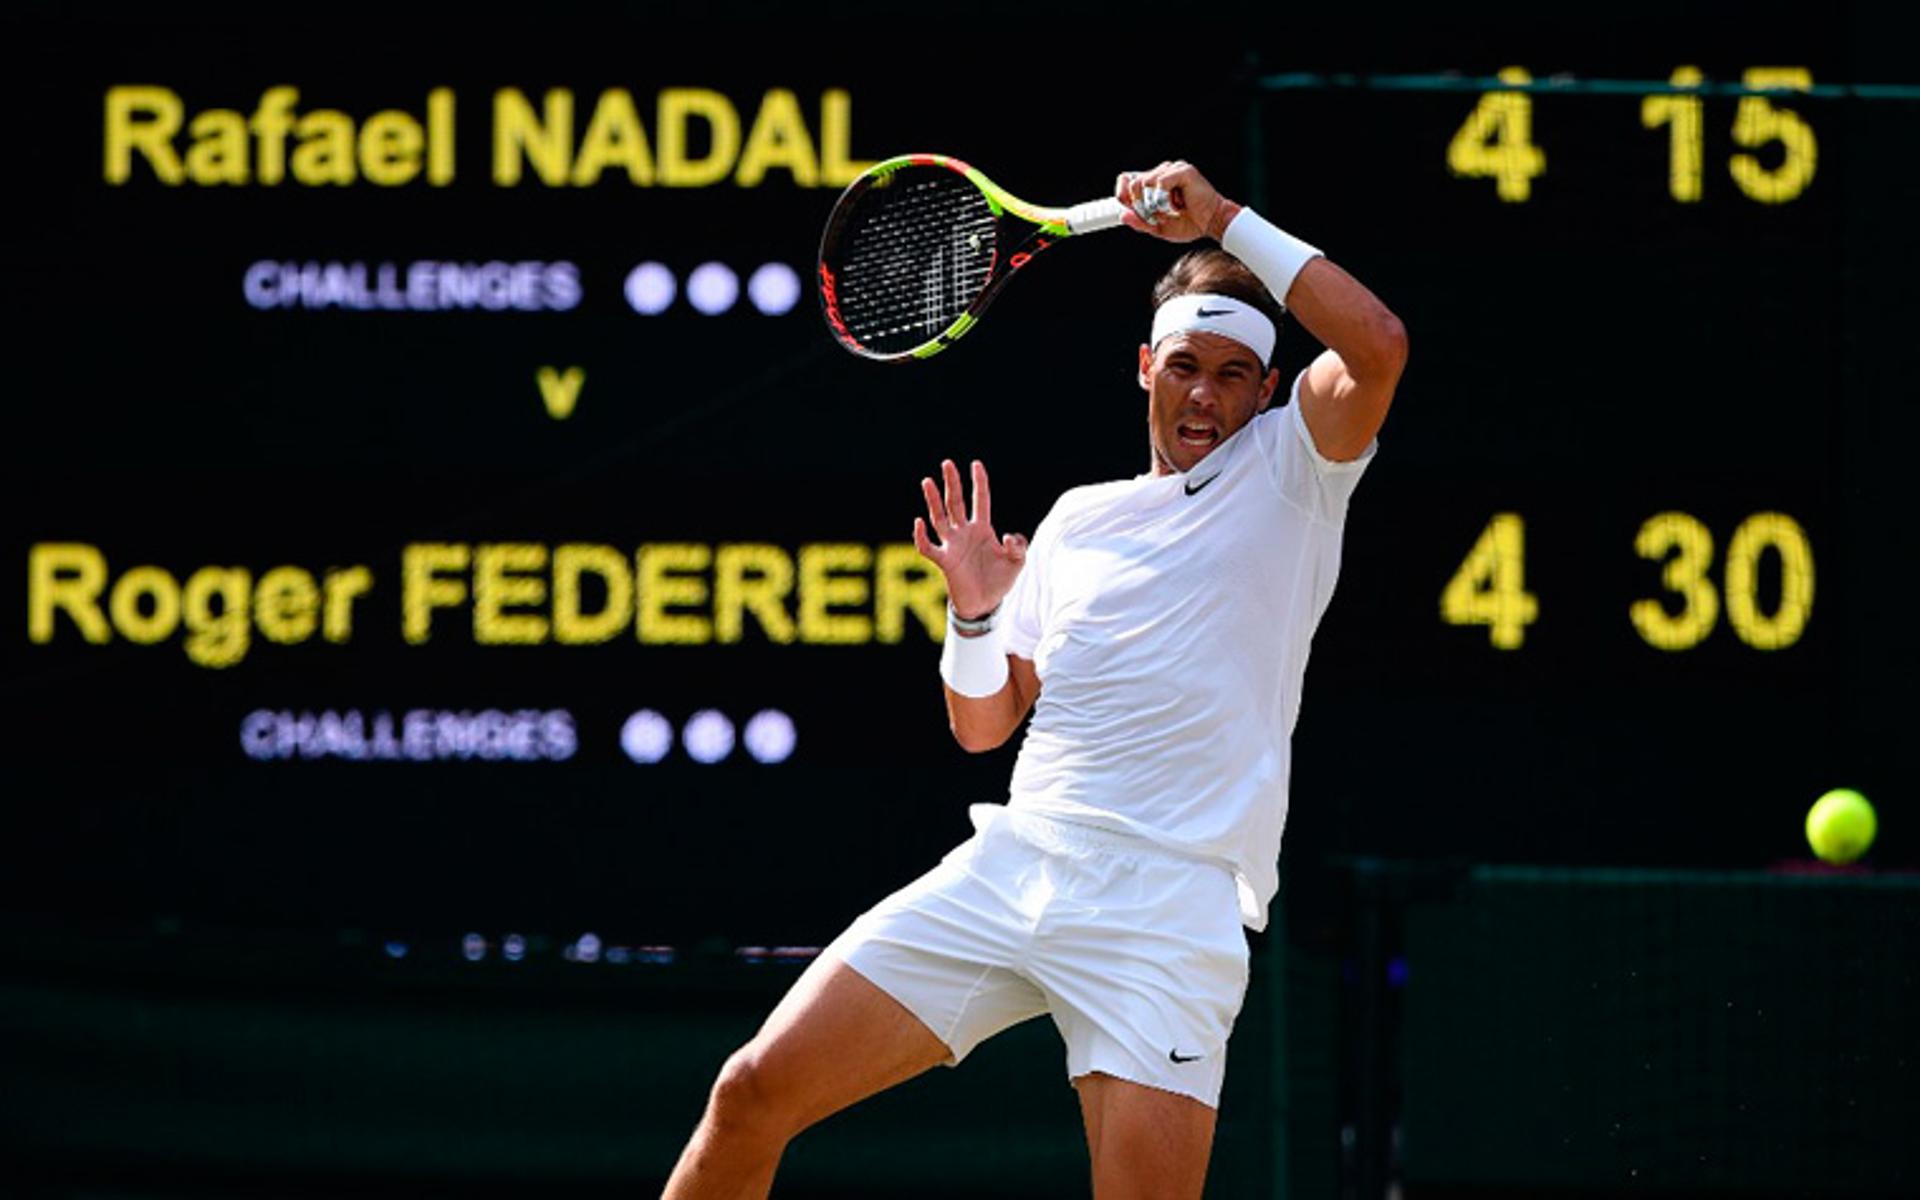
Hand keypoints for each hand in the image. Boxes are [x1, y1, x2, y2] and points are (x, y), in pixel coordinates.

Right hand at [912, 459, 1026, 621]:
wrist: (985, 605)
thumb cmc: (1000, 581)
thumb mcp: (1017, 562)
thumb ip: (1018, 546)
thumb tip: (1006, 535)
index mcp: (982, 529)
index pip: (980, 500)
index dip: (979, 482)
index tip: (976, 464)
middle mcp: (964, 533)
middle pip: (956, 502)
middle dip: (952, 483)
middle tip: (947, 463)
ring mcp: (952, 545)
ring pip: (939, 518)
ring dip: (933, 501)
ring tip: (927, 482)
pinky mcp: (944, 562)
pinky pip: (928, 547)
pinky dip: (921, 536)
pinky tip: (919, 522)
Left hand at [1114, 160, 1241, 243]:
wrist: (1212, 223)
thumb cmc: (1190, 223)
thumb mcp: (1159, 228)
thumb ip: (1140, 222)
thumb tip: (1123, 215)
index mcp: (1153, 183)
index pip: (1127, 180)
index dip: (1123, 195)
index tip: (1128, 209)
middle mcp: (1161, 173)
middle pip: (1133, 184)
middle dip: (1141, 205)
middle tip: (1159, 215)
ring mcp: (1172, 169)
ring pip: (1145, 183)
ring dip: (1155, 204)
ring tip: (1172, 209)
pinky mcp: (1182, 171)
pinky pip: (1160, 183)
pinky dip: (1166, 199)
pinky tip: (1179, 204)